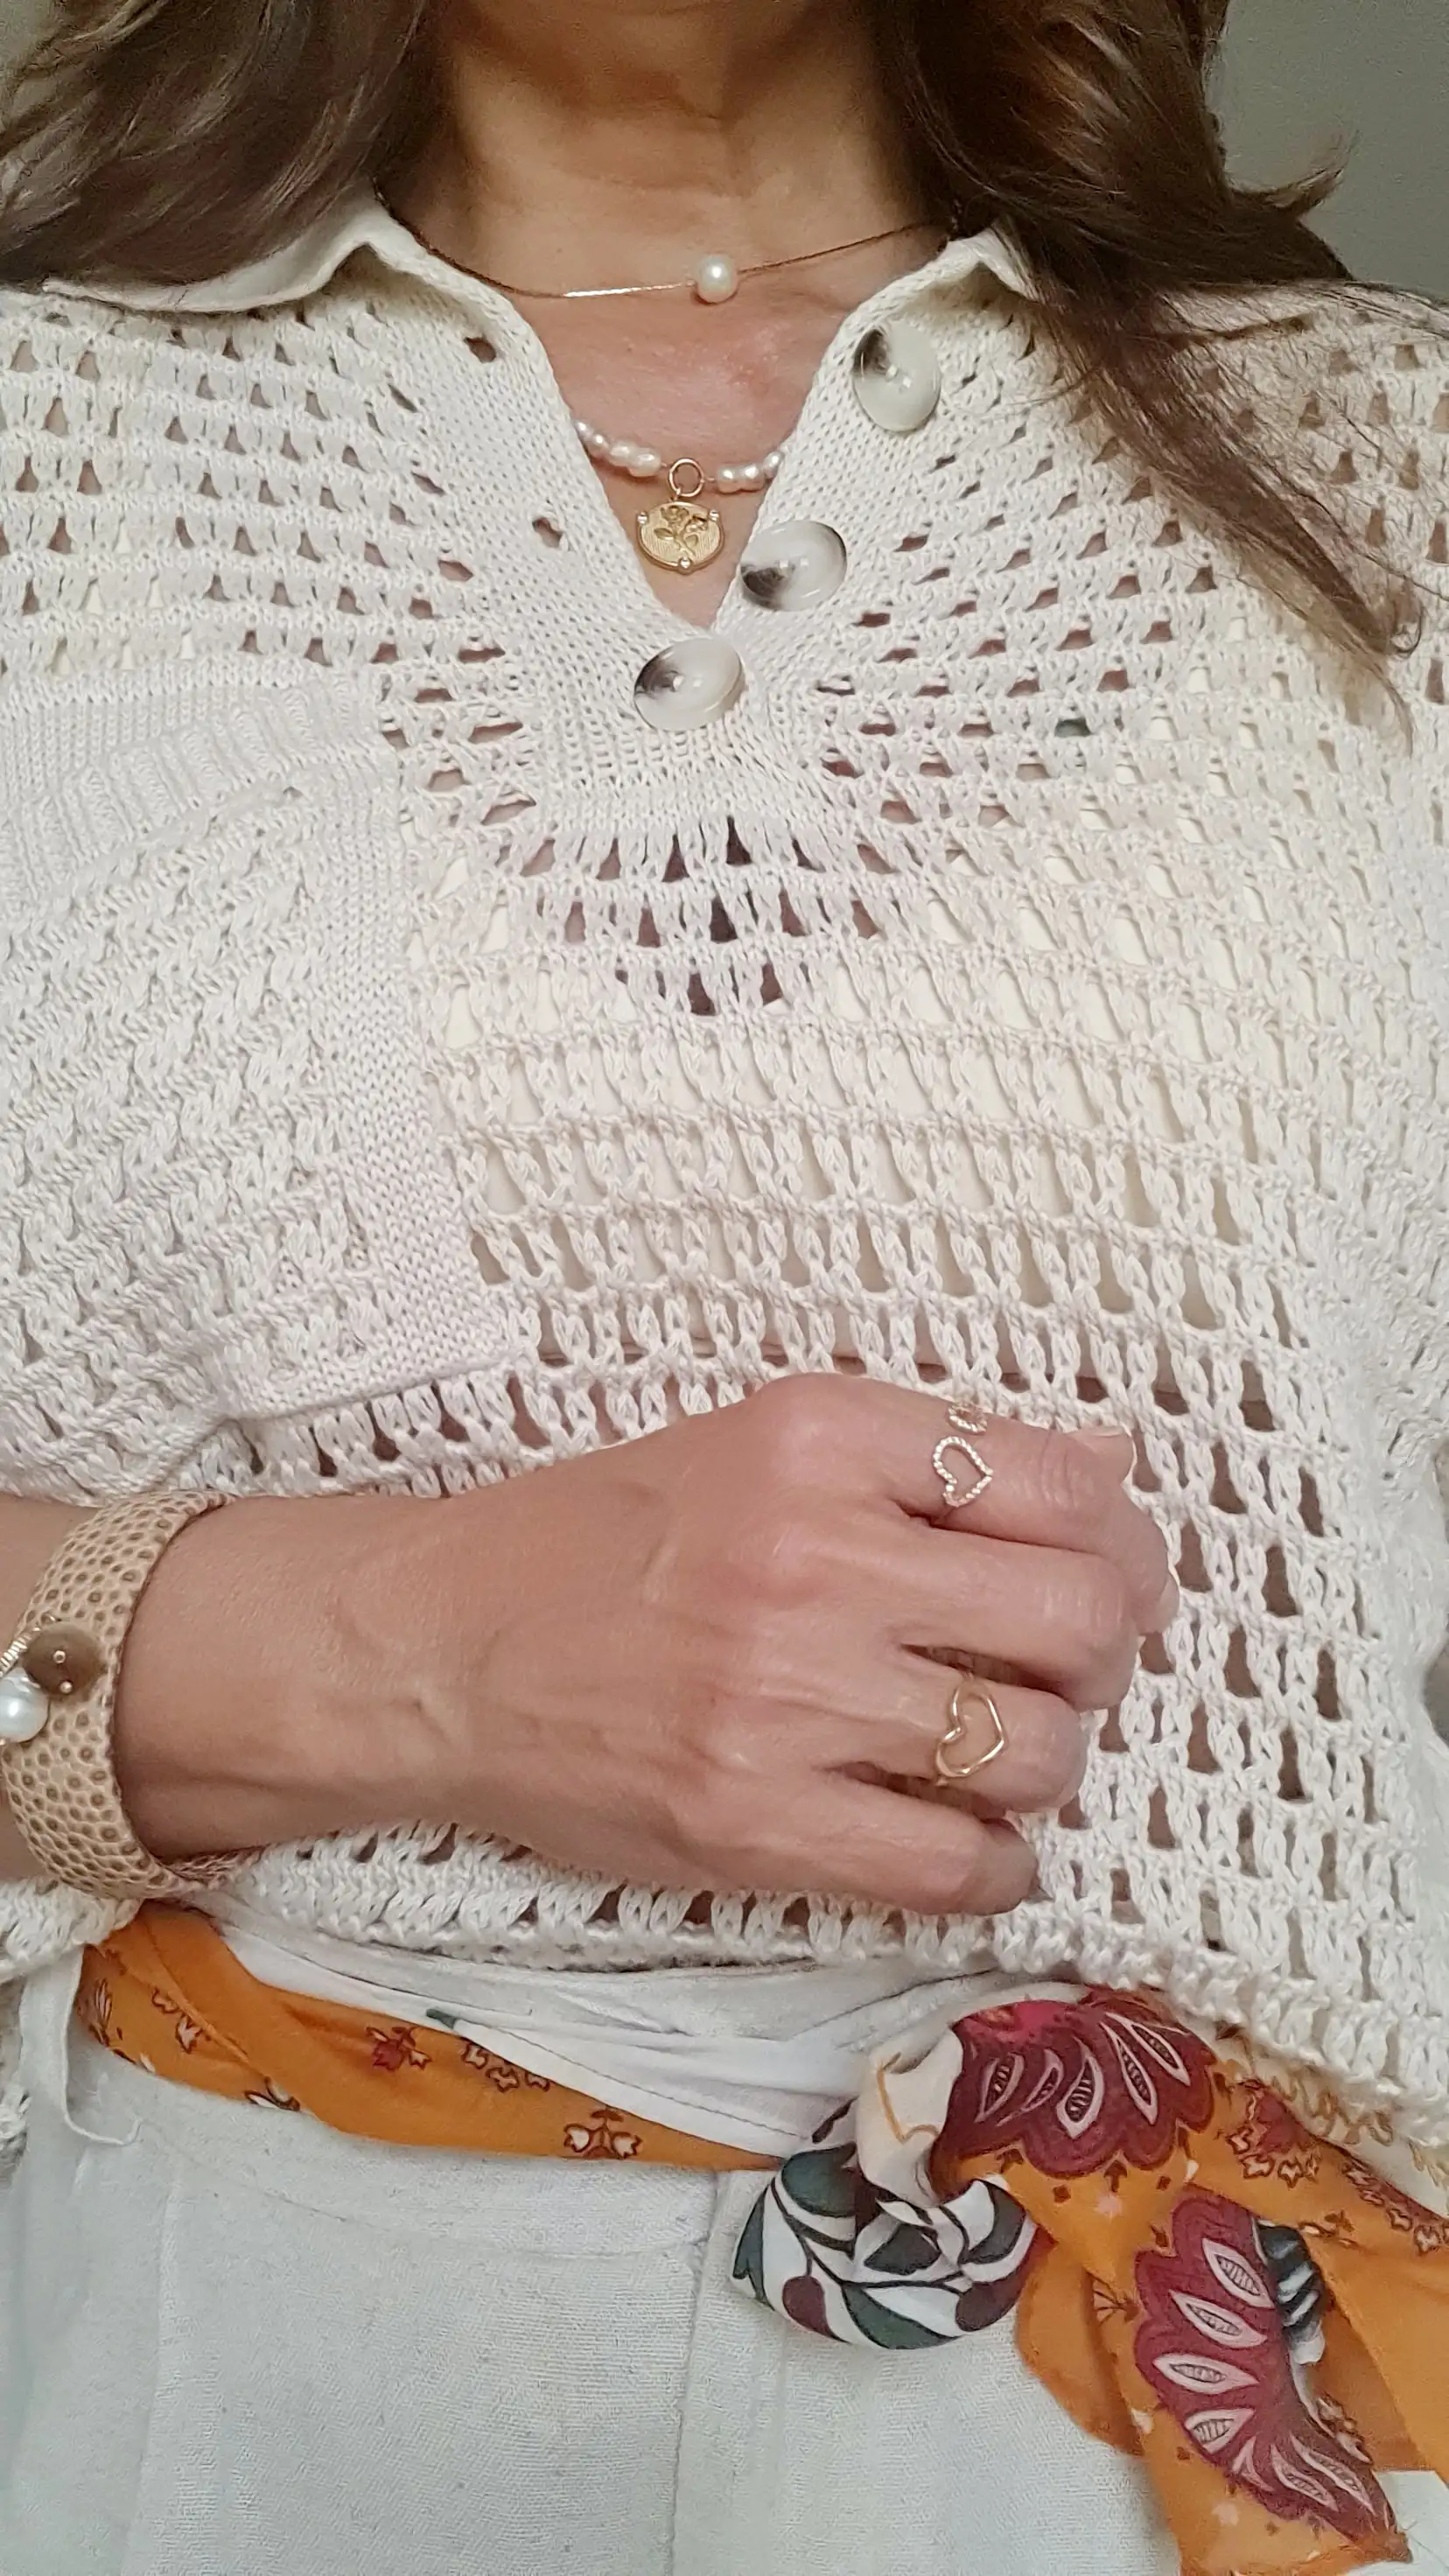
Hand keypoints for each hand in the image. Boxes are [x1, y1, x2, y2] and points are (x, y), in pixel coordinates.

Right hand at [405, 1375, 1175, 1917]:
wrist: (445, 1646)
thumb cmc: (606, 1539)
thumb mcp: (763, 1442)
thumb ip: (933, 1455)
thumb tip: (1114, 1461)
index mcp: (822, 1437)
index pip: (1062, 1483)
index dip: (1122, 1542)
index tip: (1110, 1573)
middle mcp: (816, 1556)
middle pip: (1080, 1620)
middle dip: (1107, 1656)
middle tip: (1068, 1670)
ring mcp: (787, 1696)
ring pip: (1037, 1751)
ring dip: (1045, 1763)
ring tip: (995, 1752)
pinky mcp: (757, 1820)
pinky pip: (958, 1866)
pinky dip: (995, 1864)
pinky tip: (966, 1840)